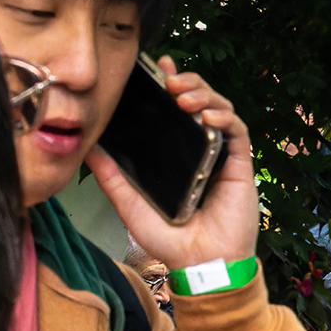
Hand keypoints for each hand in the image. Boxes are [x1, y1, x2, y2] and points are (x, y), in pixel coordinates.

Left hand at [88, 57, 259, 270]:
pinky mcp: (241, 164)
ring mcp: (222, 155)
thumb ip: (113, 178)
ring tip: (184, 96)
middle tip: (170, 80)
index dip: (170, 84)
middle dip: (188, 83)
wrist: (201, 263)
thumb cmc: (170, 240)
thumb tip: (89, 149)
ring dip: (205, 95)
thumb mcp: (131, 205)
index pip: (175, 112)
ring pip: (221, 109)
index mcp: (177, 154)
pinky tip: (209, 117)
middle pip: (201, 102)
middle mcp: (201, 149)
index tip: (157, 67)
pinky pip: (237, 131)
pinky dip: (225, 118)